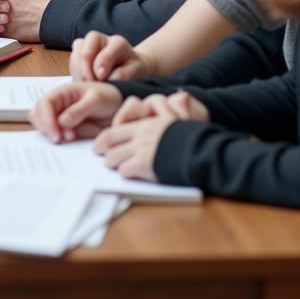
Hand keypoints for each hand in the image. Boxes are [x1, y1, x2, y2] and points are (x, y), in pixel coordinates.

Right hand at [28, 81, 123, 142]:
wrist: (119, 107)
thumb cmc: (108, 97)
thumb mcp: (96, 100)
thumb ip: (79, 110)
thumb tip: (62, 121)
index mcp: (62, 92)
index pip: (45, 104)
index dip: (46, 119)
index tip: (56, 134)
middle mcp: (57, 104)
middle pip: (37, 115)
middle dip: (46, 128)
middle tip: (60, 139)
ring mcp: (59, 116)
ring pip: (42, 125)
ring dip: (50, 133)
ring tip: (69, 138)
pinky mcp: (64, 128)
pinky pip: (54, 134)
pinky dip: (57, 138)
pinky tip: (71, 140)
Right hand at [70, 31, 155, 81]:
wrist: (128, 67)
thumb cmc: (133, 69)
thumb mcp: (136, 71)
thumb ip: (125, 74)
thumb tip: (109, 78)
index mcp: (117, 42)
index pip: (105, 52)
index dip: (101, 66)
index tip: (102, 79)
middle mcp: (100, 38)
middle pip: (85, 49)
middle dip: (86, 69)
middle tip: (90, 83)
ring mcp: (87, 43)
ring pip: (76, 54)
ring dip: (79, 71)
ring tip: (87, 83)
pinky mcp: (79, 50)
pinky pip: (72, 60)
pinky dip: (75, 72)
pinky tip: (83, 81)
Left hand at [93, 91, 209, 181]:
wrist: (201, 150)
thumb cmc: (189, 140)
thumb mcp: (169, 127)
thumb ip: (153, 130)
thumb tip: (141, 138)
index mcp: (145, 124)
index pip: (116, 129)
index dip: (104, 138)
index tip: (100, 144)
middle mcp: (140, 135)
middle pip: (109, 141)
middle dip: (101, 149)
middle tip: (98, 155)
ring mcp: (141, 149)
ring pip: (113, 156)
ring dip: (111, 163)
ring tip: (112, 167)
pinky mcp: (145, 164)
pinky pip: (125, 169)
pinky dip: (123, 173)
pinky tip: (127, 174)